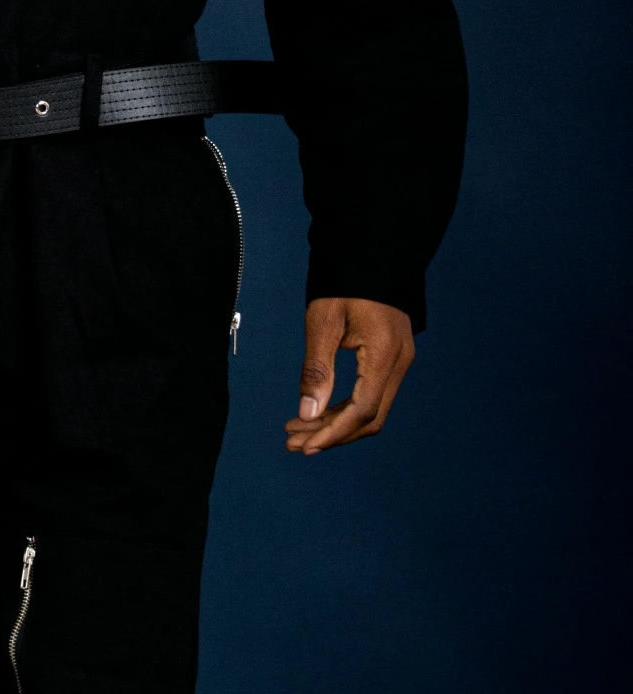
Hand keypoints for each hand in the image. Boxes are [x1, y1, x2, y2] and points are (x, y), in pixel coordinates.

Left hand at [285, 296, 414, 455]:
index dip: (334, 432)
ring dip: (336, 423)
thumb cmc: (343, 280)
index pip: (363, 410)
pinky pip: (372, 392)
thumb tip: (308, 414)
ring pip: (371, 408)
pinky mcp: (392, 356)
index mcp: (386, 354)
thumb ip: (317, 369)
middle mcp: (400, 362)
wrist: (370, 248)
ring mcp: (400, 360)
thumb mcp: (323, 321)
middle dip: (332, 434)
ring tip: (298, 431)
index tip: (305, 445)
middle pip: (370, 416)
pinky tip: (319, 412)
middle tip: (293, 443)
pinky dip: (345, 406)